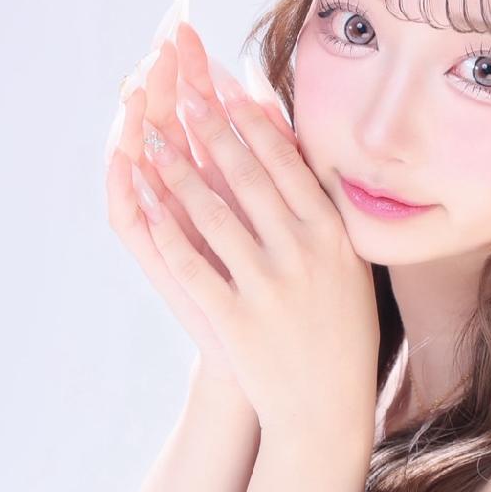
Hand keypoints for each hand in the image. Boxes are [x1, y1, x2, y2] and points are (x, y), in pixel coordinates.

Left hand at [134, 23, 380, 442]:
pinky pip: (193, 264)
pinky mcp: (237, 319)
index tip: (221, 82)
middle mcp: (303, 254)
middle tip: (175, 87)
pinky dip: (166, 229)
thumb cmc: (339, 331)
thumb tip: (294, 148)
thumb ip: (323, 210)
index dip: (248, 119)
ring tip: (149, 137)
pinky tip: (143, 202)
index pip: (285, 162)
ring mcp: (269, 287)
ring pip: (213, 214)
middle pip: (246, 176)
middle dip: (207, 126)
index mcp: (332, 235)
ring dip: (175, 170)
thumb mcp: (348, 265)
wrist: (326, 409)